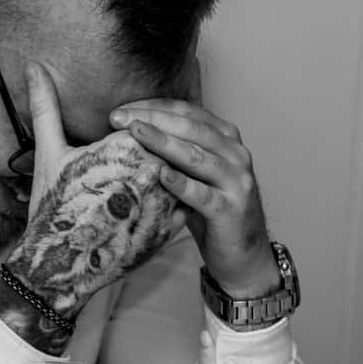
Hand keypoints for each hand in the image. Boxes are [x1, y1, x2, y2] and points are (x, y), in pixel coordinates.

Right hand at [0, 62, 179, 352]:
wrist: (59, 265)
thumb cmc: (52, 207)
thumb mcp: (50, 153)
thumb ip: (47, 107)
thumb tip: (34, 66)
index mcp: (126, 148)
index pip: (143, 126)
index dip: (126, 136)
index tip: (105, 157)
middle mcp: (152, 172)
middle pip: (161, 149)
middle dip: (146, 158)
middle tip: (115, 180)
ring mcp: (165, 201)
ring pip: (175, 175)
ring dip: (163, 178)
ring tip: (131, 193)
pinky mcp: (171, 228)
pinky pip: (181, 203)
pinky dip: (170, 202)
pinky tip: (146, 209)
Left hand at [111, 98, 277, 297]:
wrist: (244, 255)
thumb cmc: (212, 211)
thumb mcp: (197, 175)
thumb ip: (176, 153)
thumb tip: (128, 134)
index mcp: (227, 139)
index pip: (188, 112)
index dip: (154, 107)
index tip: (120, 111)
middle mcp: (236, 154)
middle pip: (191, 128)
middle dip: (153, 119)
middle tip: (118, 119)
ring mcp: (237, 181)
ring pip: (196, 156)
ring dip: (163, 143)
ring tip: (136, 134)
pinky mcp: (231, 210)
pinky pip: (203, 195)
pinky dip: (181, 184)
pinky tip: (161, 175)